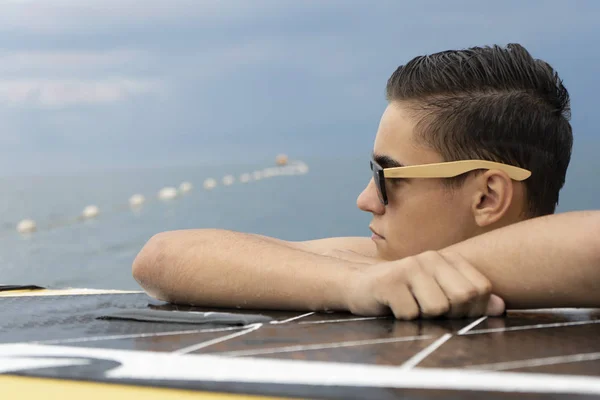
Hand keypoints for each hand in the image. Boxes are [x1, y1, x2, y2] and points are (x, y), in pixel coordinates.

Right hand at [345, 250, 504, 319]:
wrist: (359, 285)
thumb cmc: (403, 292)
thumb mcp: (437, 292)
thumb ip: (469, 298)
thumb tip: (500, 306)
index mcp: (445, 259)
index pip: (481, 288)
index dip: (473, 308)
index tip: (453, 311)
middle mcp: (429, 258)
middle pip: (462, 298)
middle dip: (450, 314)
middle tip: (430, 312)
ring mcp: (408, 268)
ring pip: (437, 308)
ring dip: (424, 317)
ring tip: (410, 307)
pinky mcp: (388, 282)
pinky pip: (411, 314)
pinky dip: (404, 319)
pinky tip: (394, 307)